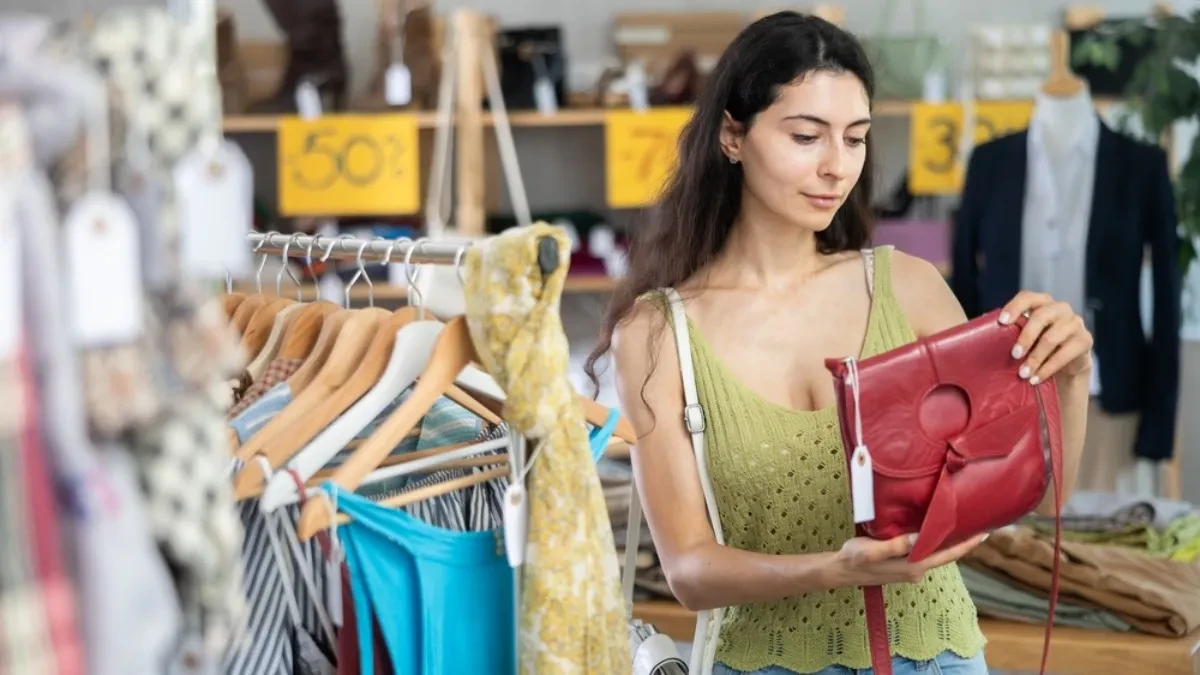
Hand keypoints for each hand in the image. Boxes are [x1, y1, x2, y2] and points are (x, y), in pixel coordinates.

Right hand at [833, 533, 987, 586]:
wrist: (841, 570)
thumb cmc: (855, 558)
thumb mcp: (872, 550)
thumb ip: (896, 545)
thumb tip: (920, 537)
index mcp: (913, 566)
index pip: (948, 555)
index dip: (967, 545)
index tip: (985, 533)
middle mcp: (916, 570)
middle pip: (946, 555)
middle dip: (963, 541)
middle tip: (979, 523)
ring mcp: (911, 569)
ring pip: (936, 553)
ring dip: (949, 541)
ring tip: (962, 524)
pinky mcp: (904, 565)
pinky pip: (926, 552)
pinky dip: (935, 542)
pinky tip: (936, 531)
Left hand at [999, 291, 1093, 383]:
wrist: (1067, 363)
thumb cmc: (1037, 346)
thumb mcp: (1024, 336)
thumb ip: (1009, 331)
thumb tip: (978, 333)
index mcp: (1041, 303)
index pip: (1028, 297)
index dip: (1015, 307)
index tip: (1002, 321)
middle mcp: (1060, 308)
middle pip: (1041, 316)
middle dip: (1025, 337)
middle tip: (1014, 355)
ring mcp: (1075, 323)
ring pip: (1052, 337)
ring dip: (1036, 358)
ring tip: (1023, 374)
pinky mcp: (1085, 340)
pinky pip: (1065, 354)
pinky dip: (1048, 368)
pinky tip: (1036, 379)